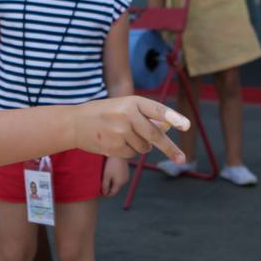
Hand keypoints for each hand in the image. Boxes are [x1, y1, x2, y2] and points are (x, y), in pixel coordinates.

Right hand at [71, 97, 189, 163]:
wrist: (74, 123)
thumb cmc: (103, 114)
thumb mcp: (124, 108)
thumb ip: (144, 117)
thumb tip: (167, 128)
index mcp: (132, 101)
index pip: (158, 110)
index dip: (174, 118)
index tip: (187, 126)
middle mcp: (128, 115)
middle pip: (155, 136)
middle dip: (170, 148)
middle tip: (181, 159)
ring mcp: (120, 131)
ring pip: (143, 147)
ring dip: (138, 146)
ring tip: (121, 136)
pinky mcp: (114, 146)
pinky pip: (131, 154)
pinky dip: (126, 152)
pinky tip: (113, 142)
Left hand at [101, 157, 129, 197]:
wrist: (119, 153)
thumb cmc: (111, 164)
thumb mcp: (106, 175)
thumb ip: (105, 185)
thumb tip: (104, 193)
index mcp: (119, 183)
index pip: (113, 193)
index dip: (107, 194)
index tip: (100, 193)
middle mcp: (124, 182)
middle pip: (116, 188)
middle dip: (109, 189)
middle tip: (101, 186)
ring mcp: (126, 177)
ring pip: (118, 183)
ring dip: (112, 184)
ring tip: (105, 180)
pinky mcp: (126, 172)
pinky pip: (120, 179)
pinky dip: (115, 179)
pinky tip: (111, 175)